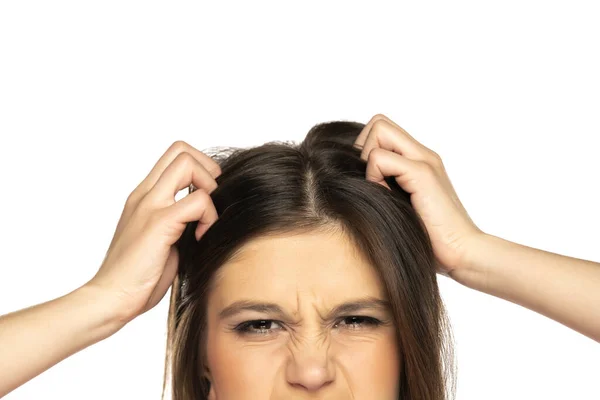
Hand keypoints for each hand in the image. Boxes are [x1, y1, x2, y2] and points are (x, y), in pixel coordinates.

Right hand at [85, 141, 220, 323]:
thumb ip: (177, 220)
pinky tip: (201, 238)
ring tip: (206, 220)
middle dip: (208, 169)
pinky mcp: (158, 224)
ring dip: (209, 189)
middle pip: (181, 149)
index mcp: (144, 197)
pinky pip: (197, 201)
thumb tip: (208, 215)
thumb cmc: (137, 276)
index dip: (199, 168)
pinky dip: (209, 217)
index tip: (207, 198)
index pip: (174, 155)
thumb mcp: (160, 238)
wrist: (110, 299)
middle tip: (212, 202)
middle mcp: (144, 195)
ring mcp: (149, 206)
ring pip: (187, 164)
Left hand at [354, 114, 483, 277]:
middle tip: (372, 183)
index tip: (371, 181)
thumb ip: (386, 188)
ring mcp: (425, 161)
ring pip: (378, 131)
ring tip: (380, 191)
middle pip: (378, 122)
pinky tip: (387, 199)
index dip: (366, 149)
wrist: (462, 253)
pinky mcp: (423, 173)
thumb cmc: (430, 239)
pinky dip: (374, 178)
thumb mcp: (401, 206)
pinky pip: (380, 158)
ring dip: (368, 161)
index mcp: (418, 160)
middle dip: (363, 149)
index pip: (381, 129)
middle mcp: (423, 154)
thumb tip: (352, 180)